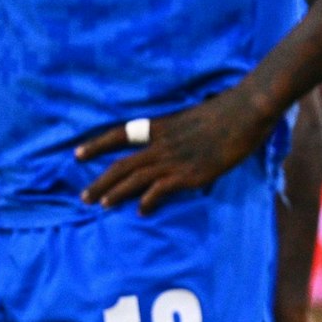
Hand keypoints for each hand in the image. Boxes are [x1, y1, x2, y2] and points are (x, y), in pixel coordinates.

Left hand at [76, 89, 274, 212]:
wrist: (245, 112)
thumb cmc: (227, 111)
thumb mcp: (195, 117)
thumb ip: (182, 132)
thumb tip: (181, 143)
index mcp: (161, 126)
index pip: (119, 135)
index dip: (96, 145)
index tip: (76, 155)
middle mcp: (162, 144)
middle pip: (121, 164)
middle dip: (100, 181)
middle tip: (83, 196)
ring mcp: (174, 160)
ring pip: (134, 180)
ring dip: (114, 194)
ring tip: (101, 205)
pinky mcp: (189, 174)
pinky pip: (159, 191)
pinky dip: (147, 202)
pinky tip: (141, 211)